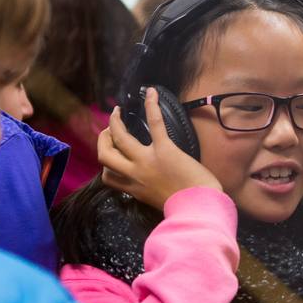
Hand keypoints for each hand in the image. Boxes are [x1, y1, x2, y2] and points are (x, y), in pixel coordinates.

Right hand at [99, 89, 222, 208]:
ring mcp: (147, 160)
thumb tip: (151, 184)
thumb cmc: (185, 208)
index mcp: (134, 189)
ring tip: (118, 112)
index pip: (107, 177)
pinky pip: (154, 123)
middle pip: (104, 155)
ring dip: (115, 122)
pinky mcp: (165, 149)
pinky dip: (151, 106)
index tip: (111, 155)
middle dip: (103, 139)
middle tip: (109, 129)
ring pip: (119, 137)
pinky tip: (151, 93)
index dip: (105, 164)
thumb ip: (148, 192)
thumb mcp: (158, 204)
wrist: (200, 209)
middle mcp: (135, 174)